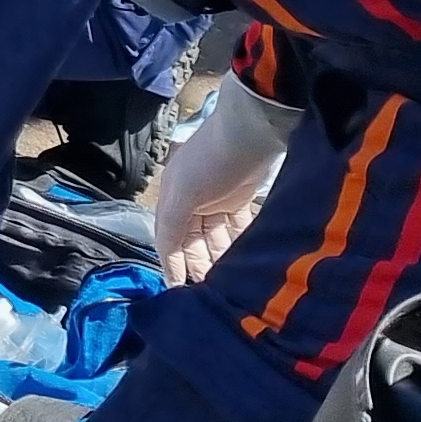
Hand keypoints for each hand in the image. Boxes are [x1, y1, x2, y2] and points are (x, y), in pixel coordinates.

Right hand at [150, 79, 297, 281]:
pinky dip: (239, 243)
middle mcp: (191, 200)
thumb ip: (171, 226)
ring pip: (216, 237)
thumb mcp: (182, 191)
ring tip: (231, 283)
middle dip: (200, 265)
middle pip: (193, 241)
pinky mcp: (241, 197)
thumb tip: (167, 260)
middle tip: (212, 294)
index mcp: (172, 198)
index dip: (174, 266)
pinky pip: (237, 227)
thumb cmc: (213, 159)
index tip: (182, 293)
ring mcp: (217, 198)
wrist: (253, 128)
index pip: (169, 241)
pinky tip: (247, 261)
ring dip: (221, 258)